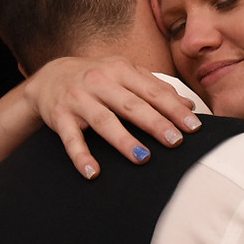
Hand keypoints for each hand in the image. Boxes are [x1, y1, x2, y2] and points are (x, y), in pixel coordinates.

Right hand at [25, 56, 202, 178]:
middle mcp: (100, 81)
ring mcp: (78, 99)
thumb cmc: (99, 78)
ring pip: (104, 121)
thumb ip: (156, 88)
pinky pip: (70, 139)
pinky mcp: (60, 117)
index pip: (153, 92)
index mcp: (121, 70)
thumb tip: (188, 105)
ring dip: (123, 140)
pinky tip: (93, 173)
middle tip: (175, 141)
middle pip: (131, 105)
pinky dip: (81, 156)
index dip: (174, 109)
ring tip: (143, 158)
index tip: (193, 126)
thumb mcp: (126, 75)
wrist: (50, 77)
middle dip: (155, 123)